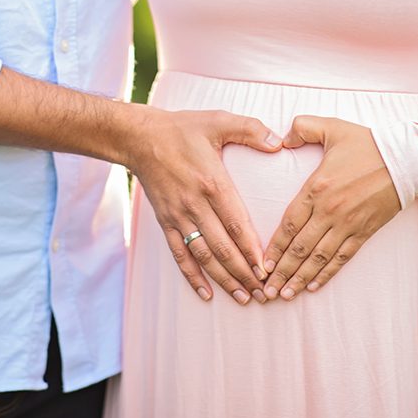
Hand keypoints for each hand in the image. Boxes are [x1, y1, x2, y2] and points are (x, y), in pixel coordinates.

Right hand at [126, 109, 282, 304]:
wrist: (139, 138)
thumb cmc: (182, 128)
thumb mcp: (218, 120)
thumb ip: (250, 129)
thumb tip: (278, 143)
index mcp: (212, 182)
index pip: (236, 223)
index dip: (251, 249)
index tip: (266, 269)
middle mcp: (194, 204)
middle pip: (222, 247)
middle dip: (243, 273)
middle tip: (264, 293)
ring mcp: (178, 215)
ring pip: (203, 255)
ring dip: (223, 279)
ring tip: (244, 297)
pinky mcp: (165, 221)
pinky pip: (179, 254)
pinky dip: (192, 276)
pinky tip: (206, 293)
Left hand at [262, 115, 399, 300]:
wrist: (407, 158)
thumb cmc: (368, 143)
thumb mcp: (332, 127)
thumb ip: (302, 128)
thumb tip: (282, 139)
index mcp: (317, 188)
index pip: (289, 223)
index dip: (274, 246)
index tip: (262, 263)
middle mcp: (330, 211)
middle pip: (300, 247)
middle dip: (281, 271)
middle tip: (266, 290)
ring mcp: (348, 224)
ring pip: (319, 257)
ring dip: (300, 277)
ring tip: (284, 295)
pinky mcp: (365, 231)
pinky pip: (342, 257)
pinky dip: (327, 273)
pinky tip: (314, 286)